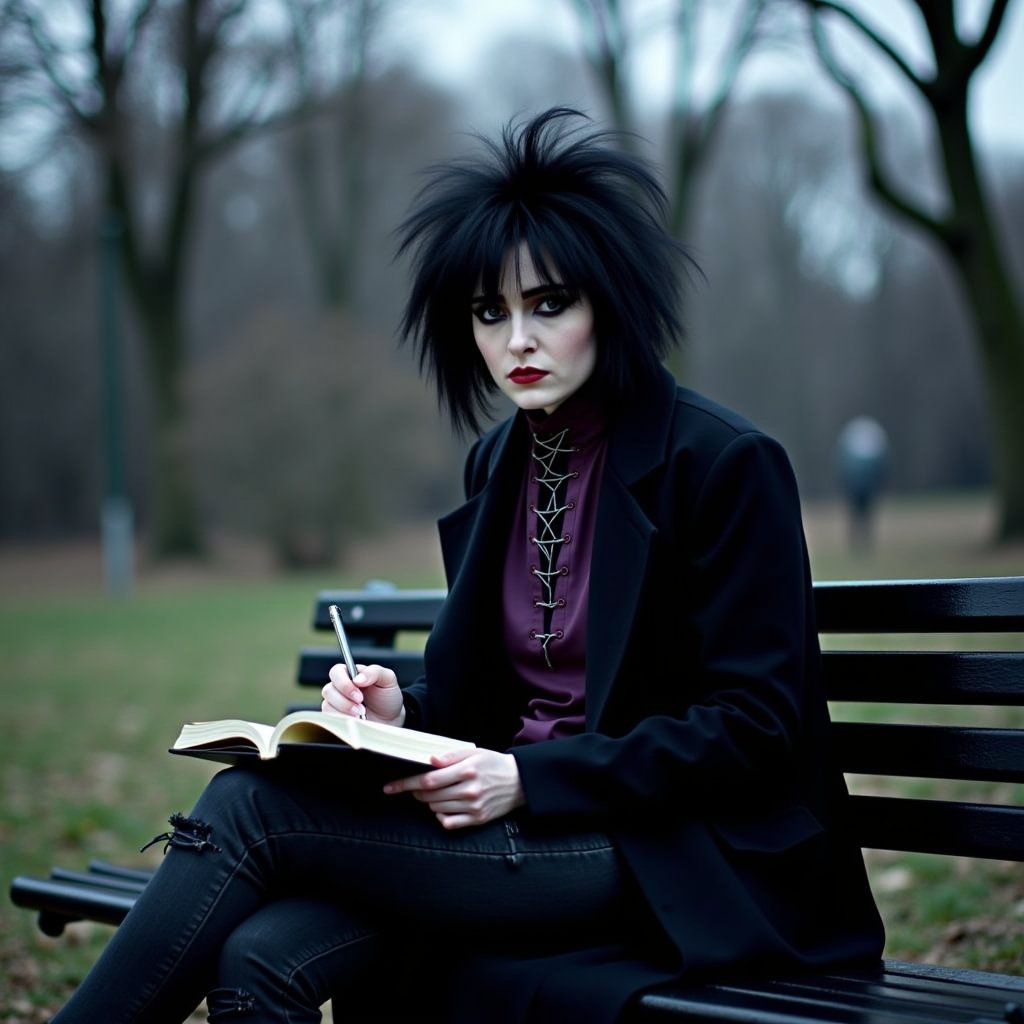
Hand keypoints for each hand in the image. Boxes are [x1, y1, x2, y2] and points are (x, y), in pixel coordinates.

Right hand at [322, 663, 404, 726]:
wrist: (391, 719)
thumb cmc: (387, 697)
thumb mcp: (388, 680)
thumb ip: (374, 672)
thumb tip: (358, 678)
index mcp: (351, 674)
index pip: (336, 672)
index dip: (344, 683)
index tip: (359, 695)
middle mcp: (340, 688)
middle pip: (328, 690)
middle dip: (345, 701)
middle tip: (362, 708)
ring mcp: (336, 703)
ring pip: (327, 705)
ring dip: (344, 712)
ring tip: (361, 715)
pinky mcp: (336, 717)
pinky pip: (330, 719)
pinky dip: (343, 720)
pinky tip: (355, 721)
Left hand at [383, 748, 524, 828]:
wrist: (519, 781)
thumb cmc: (493, 764)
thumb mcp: (474, 752)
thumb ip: (450, 756)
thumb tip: (430, 761)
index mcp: (467, 770)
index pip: (428, 780)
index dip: (406, 784)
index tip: (391, 787)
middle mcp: (469, 790)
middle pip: (429, 796)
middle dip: (416, 792)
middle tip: (417, 787)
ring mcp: (473, 807)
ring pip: (436, 809)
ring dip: (429, 802)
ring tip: (436, 794)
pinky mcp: (477, 819)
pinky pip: (449, 823)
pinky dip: (440, 816)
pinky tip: (443, 808)